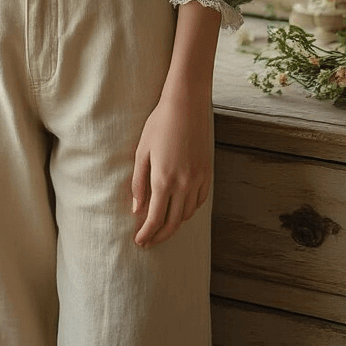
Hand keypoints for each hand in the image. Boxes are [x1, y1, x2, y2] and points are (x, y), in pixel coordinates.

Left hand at [131, 88, 211, 247]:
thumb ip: (139, 182)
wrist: (187, 104)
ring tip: (163, 225)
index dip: (147, 233)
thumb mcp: (142, 151)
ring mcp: (198, 179)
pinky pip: (200, 201)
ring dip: (175, 224)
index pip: (155, 218)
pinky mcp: (208, 172)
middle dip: (160, 236)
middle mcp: (183, 184)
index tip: (139, 241)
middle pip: (173, 222)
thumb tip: (137, 209)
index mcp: (163, 179)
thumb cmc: (160, 123)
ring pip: (188, 214)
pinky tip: (181, 209)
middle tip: (149, 241)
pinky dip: (189, 210)